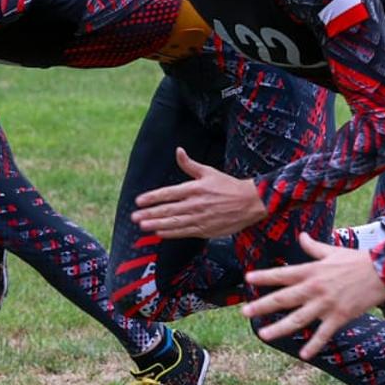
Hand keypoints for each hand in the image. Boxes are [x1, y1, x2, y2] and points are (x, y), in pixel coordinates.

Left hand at [131, 148, 267, 237]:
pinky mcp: (205, 229)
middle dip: (149, 213)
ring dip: (156, 224)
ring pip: (173, 222)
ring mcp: (199, 218)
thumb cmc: (228, 186)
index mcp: (194, 188)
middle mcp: (195, 204)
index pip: (168, 194)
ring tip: (142, 226)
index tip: (139, 201)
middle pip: (167, 210)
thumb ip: (190, 164)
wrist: (249, 203)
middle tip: (135, 217)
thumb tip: (178, 151)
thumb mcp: (209, 172)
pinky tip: (159, 232)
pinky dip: (170, 233)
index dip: (152, 198)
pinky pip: (183, 232)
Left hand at [241, 233, 384, 358]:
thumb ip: (313, 247)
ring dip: (279, 328)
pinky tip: (303, 356)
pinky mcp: (339, 316)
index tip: (248, 279)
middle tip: (245, 312)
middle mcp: (314, 288)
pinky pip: (323, 334)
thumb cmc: (357, 259)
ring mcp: (326, 304)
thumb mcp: (332, 251)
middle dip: (262, 305)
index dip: (264, 276)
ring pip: (298, 319)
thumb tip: (301, 236)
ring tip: (263, 335)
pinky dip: (313, 345)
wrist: (382, 270)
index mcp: (311, 271)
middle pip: (283, 298)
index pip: (282, 274)